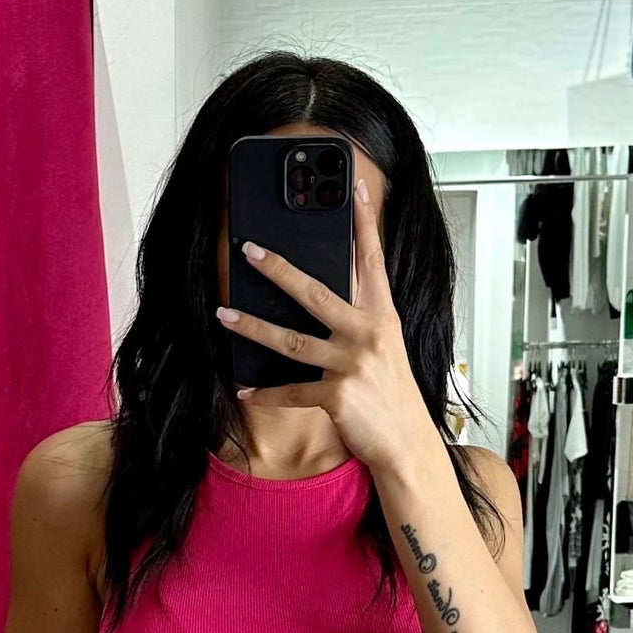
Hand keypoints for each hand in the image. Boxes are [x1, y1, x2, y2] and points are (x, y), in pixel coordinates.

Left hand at [214, 176, 436, 474]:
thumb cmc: (393, 398)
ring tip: (224, 315)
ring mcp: (352, 364)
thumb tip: (321, 298)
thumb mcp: (385, 350)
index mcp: (383, 317)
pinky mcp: (338, 395)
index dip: (364, 221)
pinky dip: (265, 392)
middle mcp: (369, 334)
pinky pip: (291, 391)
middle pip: (315, 292)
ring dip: (253, 327)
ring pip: (291, 340)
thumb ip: (360, 320)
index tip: (353, 186)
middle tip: (249, 250)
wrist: (408, 446)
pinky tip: (244, 389)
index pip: (372, 259)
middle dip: (278, 269)